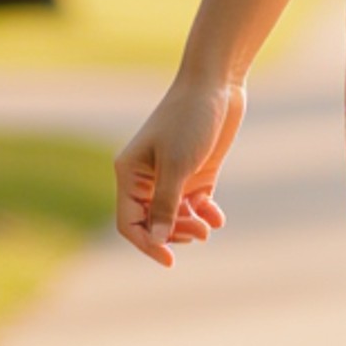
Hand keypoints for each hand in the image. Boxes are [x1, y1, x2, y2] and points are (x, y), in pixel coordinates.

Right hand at [113, 71, 245, 266]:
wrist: (217, 84)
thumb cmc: (191, 119)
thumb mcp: (178, 164)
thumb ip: (167, 204)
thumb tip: (157, 240)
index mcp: (130, 173)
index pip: (129, 222)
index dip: (146, 244)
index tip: (169, 260)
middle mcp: (147, 177)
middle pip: (153, 223)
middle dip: (174, 233)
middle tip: (199, 232)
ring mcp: (173, 175)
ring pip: (175, 217)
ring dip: (190, 226)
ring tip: (208, 225)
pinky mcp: (197, 172)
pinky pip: (196, 205)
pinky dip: (205, 214)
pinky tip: (216, 217)